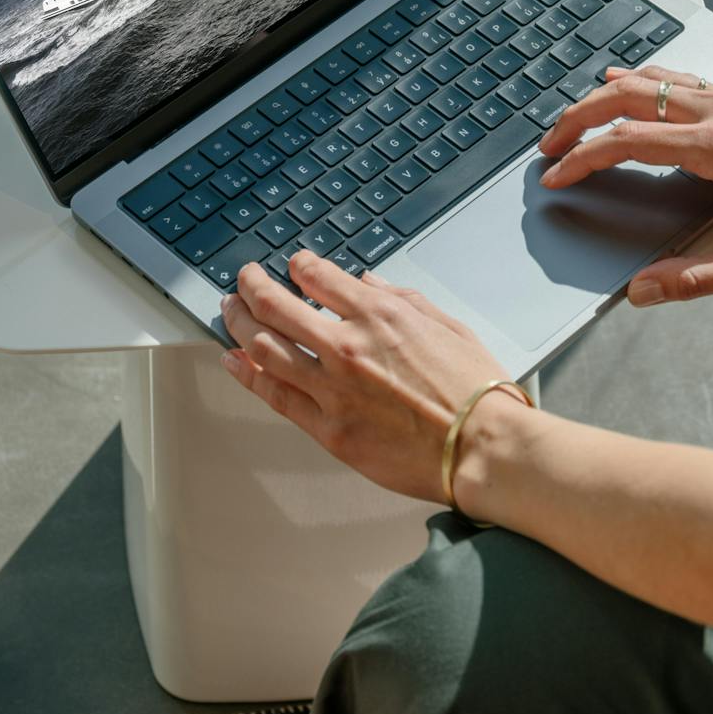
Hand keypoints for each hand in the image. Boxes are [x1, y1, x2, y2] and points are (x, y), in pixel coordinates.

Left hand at [219, 251, 513, 504]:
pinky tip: (232, 359)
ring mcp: (333, 389)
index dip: (297, 266)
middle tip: (244, 280)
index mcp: (380, 314)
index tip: (291, 266)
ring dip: (237, 324)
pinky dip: (246, 374)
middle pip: (274, 305)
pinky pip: (274, 395)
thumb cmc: (475, 389)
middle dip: (252, 286)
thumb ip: (402, 298)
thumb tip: (368, 282)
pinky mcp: (329, 429)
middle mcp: (348, 345)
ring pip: (262, 347)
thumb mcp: (446, 325)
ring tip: (229, 312)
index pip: (316, 276)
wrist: (483, 446)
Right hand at [538, 65, 712, 304]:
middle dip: (579, 118)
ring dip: (606, 94)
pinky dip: (644, 78)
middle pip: (629, 98)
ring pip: (652, 80)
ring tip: (575, 112)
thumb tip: (642, 291)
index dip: (583, 158)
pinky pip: (679, 79)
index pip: (628, 142)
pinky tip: (629, 80)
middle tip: (551, 142)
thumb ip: (696, 280)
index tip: (557, 175)